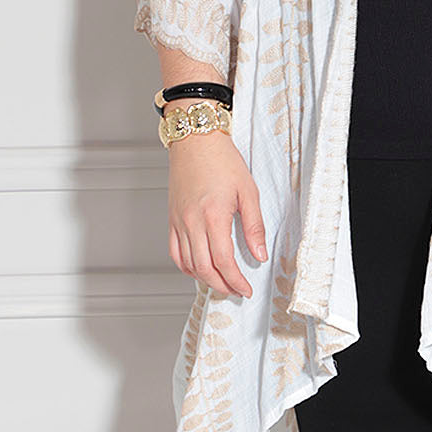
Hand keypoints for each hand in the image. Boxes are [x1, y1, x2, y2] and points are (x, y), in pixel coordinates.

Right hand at [166, 129, 267, 297]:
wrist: (196, 139)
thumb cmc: (222, 159)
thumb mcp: (248, 190)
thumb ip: (254, 226)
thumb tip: (260, 254)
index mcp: (213, 216)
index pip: (224, 261)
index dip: (236, 281)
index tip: (246, 289)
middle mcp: (192, 222)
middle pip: (204, 268)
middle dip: (222, 286)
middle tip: (237, 291)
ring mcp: (179, 221)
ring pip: (187, 264)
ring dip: (204, 279)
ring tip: (221, 283)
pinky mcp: (172, 218)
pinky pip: (175, 252)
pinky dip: (186, 267)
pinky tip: (199, 268)